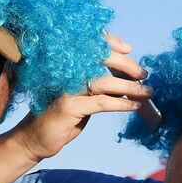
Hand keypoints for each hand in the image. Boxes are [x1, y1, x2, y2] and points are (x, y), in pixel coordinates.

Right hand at [10, 34, 153, 161]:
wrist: (34, 139)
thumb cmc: (60, 120)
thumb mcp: (82, 100)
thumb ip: (99, 89)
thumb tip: (125, 82)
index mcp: (67, 67)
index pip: (90, 46)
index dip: (110, 43)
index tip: (129, 49)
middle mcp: (66, 73)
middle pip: (100, 58)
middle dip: (126, 65)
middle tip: (143, 74)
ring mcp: (66, 88)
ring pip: (104, 82)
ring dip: (130, 87)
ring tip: (147, 92)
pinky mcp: (68, 106)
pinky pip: (102, 102)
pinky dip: (121, 103)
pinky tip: (134, 106)